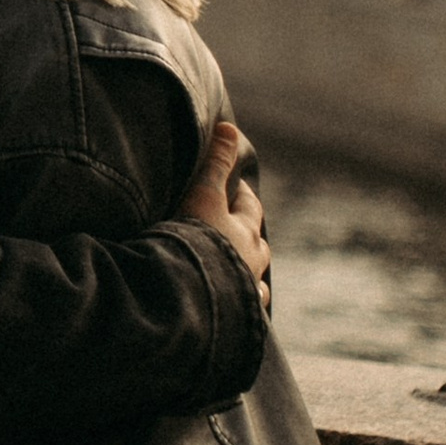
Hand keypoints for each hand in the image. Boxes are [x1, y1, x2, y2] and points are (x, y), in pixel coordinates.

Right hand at [183, 117, 270, 308]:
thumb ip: (215, 163)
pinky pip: (240, 310)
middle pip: (255, 243)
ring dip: (243, 273)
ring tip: (230, 274)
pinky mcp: (234, 317)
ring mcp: (244, 291)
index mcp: (245, 232)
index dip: (239, 195)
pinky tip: (227, 309)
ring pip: (253, 279)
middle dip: (245, 234)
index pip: (248, 206)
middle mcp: (252, 262)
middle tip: (228, 229)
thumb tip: (229, 127)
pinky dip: (236, 305)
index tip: (230, 188)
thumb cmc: (195, 243)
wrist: (189, 297)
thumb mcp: (202, 195)